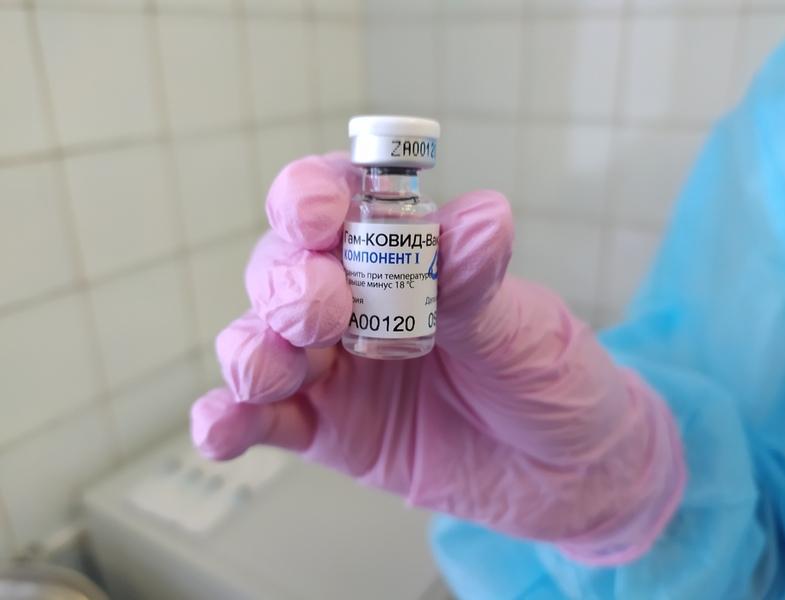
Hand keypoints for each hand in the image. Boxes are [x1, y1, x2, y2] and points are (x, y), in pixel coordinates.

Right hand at [191, 153, 684, 564]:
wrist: (562, 474)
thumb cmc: (547, 378)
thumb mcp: (519, 326)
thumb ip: (477, 282)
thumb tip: (481, 215)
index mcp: (401, 255)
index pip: (336, 203)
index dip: (311, 196)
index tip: (320, 213)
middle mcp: (353, 301)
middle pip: (283, 269)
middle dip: (289, 283)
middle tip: (324, 308)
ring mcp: (332, 367)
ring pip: (259, 341)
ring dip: (253, 349)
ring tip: (278, 369)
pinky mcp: (324, 429)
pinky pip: (261, 421)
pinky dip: (229, 420)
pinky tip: (219, 431)